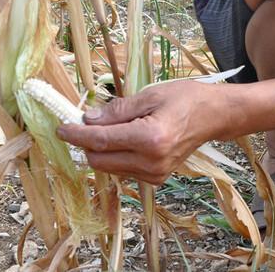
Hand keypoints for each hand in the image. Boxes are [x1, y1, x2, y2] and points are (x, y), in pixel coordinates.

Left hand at [57, 79, 218, 184]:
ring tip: (106, 127)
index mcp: (150, 138)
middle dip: (86, 143)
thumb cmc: (185, 98)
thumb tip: (88, 118)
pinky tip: (122, 138)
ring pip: (109, 167)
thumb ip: (117, 110)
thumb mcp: (150, 95)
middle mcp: (151, 162)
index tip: (60, 127)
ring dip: (100, 150)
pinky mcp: (157, 179)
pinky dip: (115, 155)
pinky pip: (123, 169)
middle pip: (100, 160)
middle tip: (80, 122)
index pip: (101, 141)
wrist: (214, 116)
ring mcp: (155, 174)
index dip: (76, 134)